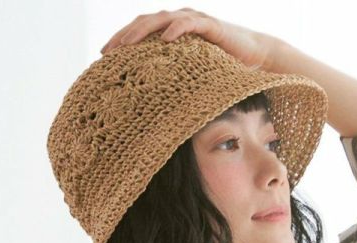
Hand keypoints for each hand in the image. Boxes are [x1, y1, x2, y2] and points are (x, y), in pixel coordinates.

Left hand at [100, 9, 273, 69]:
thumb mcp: (190, 76)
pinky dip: (176, 29)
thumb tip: (151, 107)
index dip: (120, 42)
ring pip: (160, 20)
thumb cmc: (222, 69)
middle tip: (106, 53)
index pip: (139, 33)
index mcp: (170, 32)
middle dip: (123, 37)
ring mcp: (193, 20)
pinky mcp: (209, 25)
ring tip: (126, 44)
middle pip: (143, 23)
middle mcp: (178, 21)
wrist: (254, 57)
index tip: (102, 58)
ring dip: (141, 31)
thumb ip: (172, 81)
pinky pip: (189, 23)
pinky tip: (165, 38)